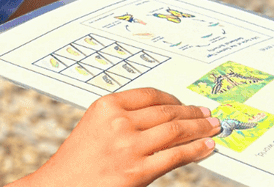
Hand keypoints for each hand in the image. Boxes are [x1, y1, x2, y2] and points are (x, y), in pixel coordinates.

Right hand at [17, 88, 219, 186]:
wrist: (60, 186)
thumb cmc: (77, 160)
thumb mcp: (95, 126)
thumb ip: (122, 117)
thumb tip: (162, 116)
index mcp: (106, 106)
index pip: (149, 95)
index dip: (173, 99)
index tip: (185, 103)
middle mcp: (118, 122)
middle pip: (166, 111)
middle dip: (192, 113)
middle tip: (207, 114)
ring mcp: (129, 147)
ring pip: (175, 131)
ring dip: (200, 128)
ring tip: (212, 128)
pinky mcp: (138, 171)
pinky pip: (175, 156)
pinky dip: (195, 150)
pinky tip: (206, 147)